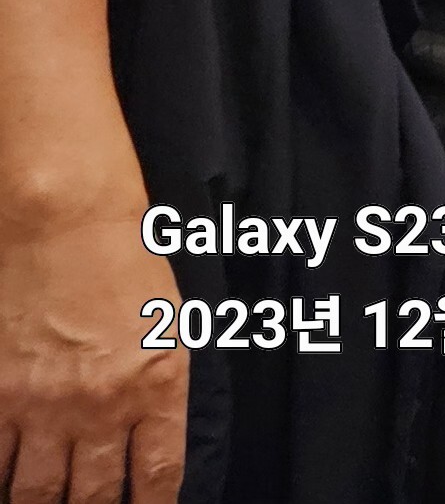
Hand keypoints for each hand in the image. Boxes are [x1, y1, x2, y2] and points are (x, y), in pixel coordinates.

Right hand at [0, 184, 186, 503]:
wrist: (66, 226)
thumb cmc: (127, 266)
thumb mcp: (170, 330)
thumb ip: (159, 393)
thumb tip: (143, 445)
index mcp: (157, 389)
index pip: (157, 476)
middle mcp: (101, 407)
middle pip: (92, 496)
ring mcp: (44, 406)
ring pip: (36, 491)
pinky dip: (0, 479)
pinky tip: (7, 486)